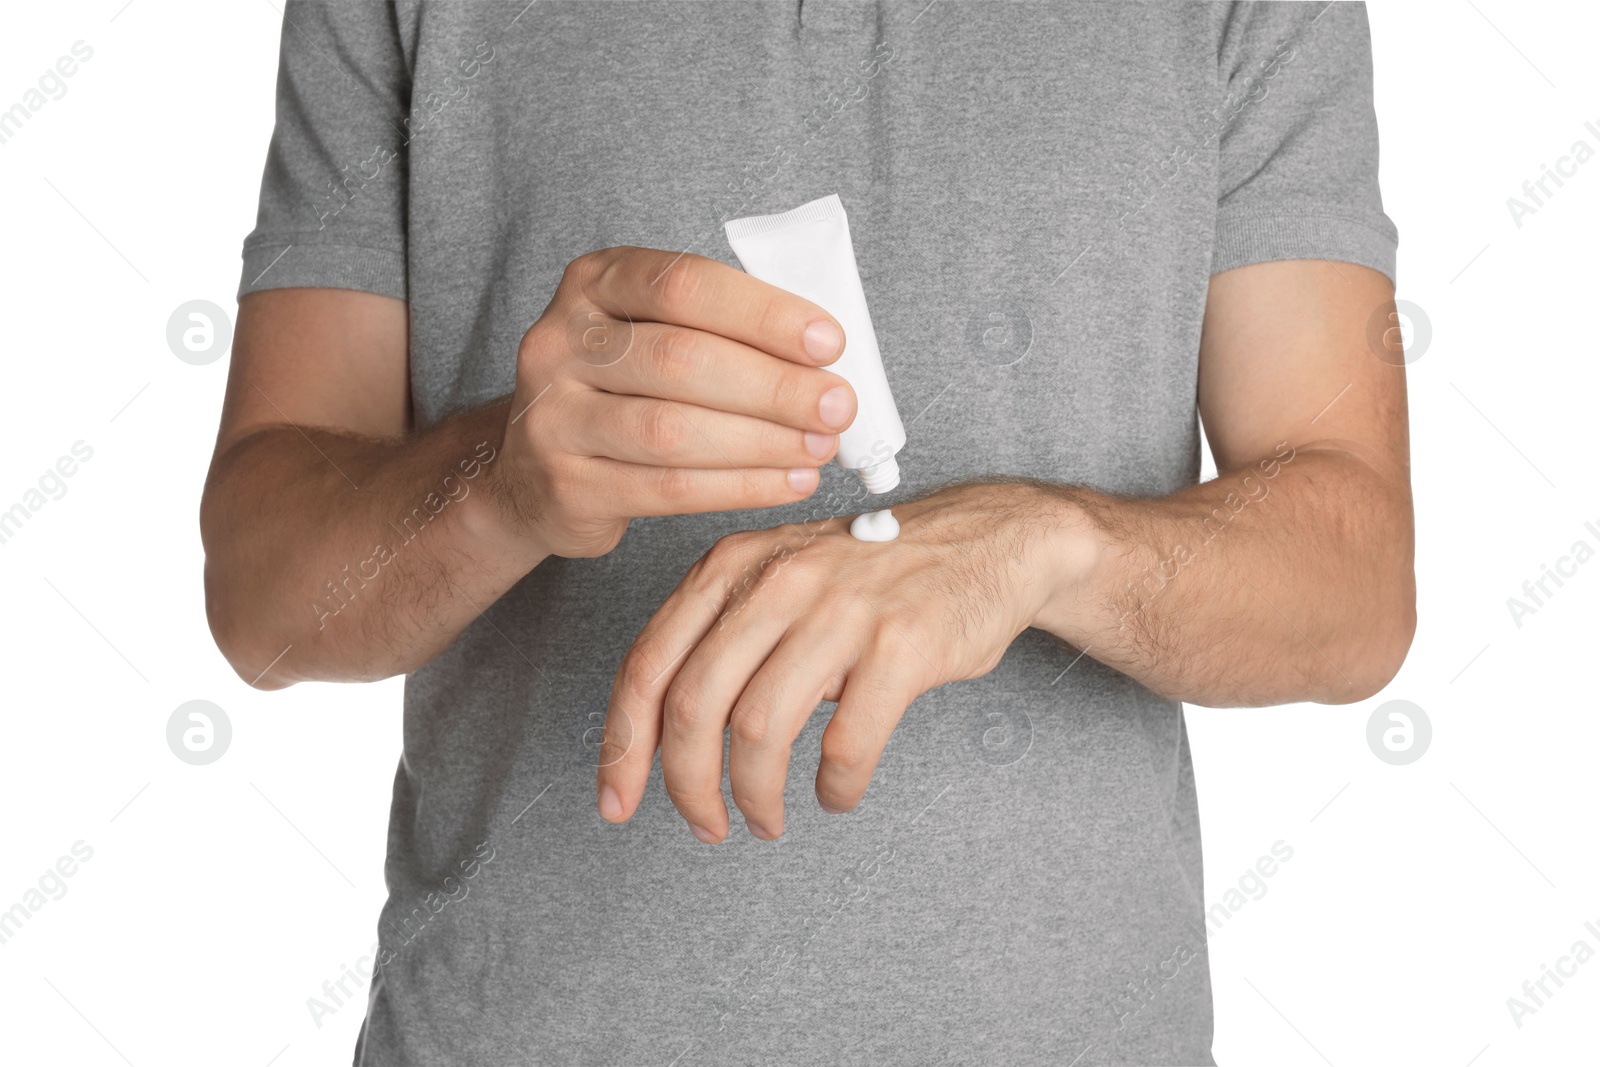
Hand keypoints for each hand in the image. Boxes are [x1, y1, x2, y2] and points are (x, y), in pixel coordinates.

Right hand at [489, 246, 858, 557]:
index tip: (829, 342)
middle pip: (682, 359)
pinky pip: (669, 489)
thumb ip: (724, 331)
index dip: (763, 314)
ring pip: (674, 430)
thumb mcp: (655, 334)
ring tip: (820, 448)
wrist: (535, 471)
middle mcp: (561, 342)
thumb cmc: (623, 391)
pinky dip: (741, 487)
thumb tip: (824, 359)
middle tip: (837, 406)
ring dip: (763, 441)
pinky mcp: (568, 485)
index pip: (685, 285)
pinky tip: (787, 482)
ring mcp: (554, 417)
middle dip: (775, 386)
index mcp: (595, 282)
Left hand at [594, 482, 1087, 840]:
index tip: (616, 800)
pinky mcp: (902, 643)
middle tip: (706, 825)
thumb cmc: (875, 576)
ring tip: (768, 818)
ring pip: (759, 731)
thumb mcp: (781, 578)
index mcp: (733, 565)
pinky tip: (836, 792)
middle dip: (686, 787)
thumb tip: (658, 738)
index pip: (648, 665)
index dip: (622, 746)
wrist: (989, 540)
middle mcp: (779, 579)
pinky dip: (835, 787)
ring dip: (755, 797)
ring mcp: (841, 608)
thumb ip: (720, 637)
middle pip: (692, 706)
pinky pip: (846, 744)